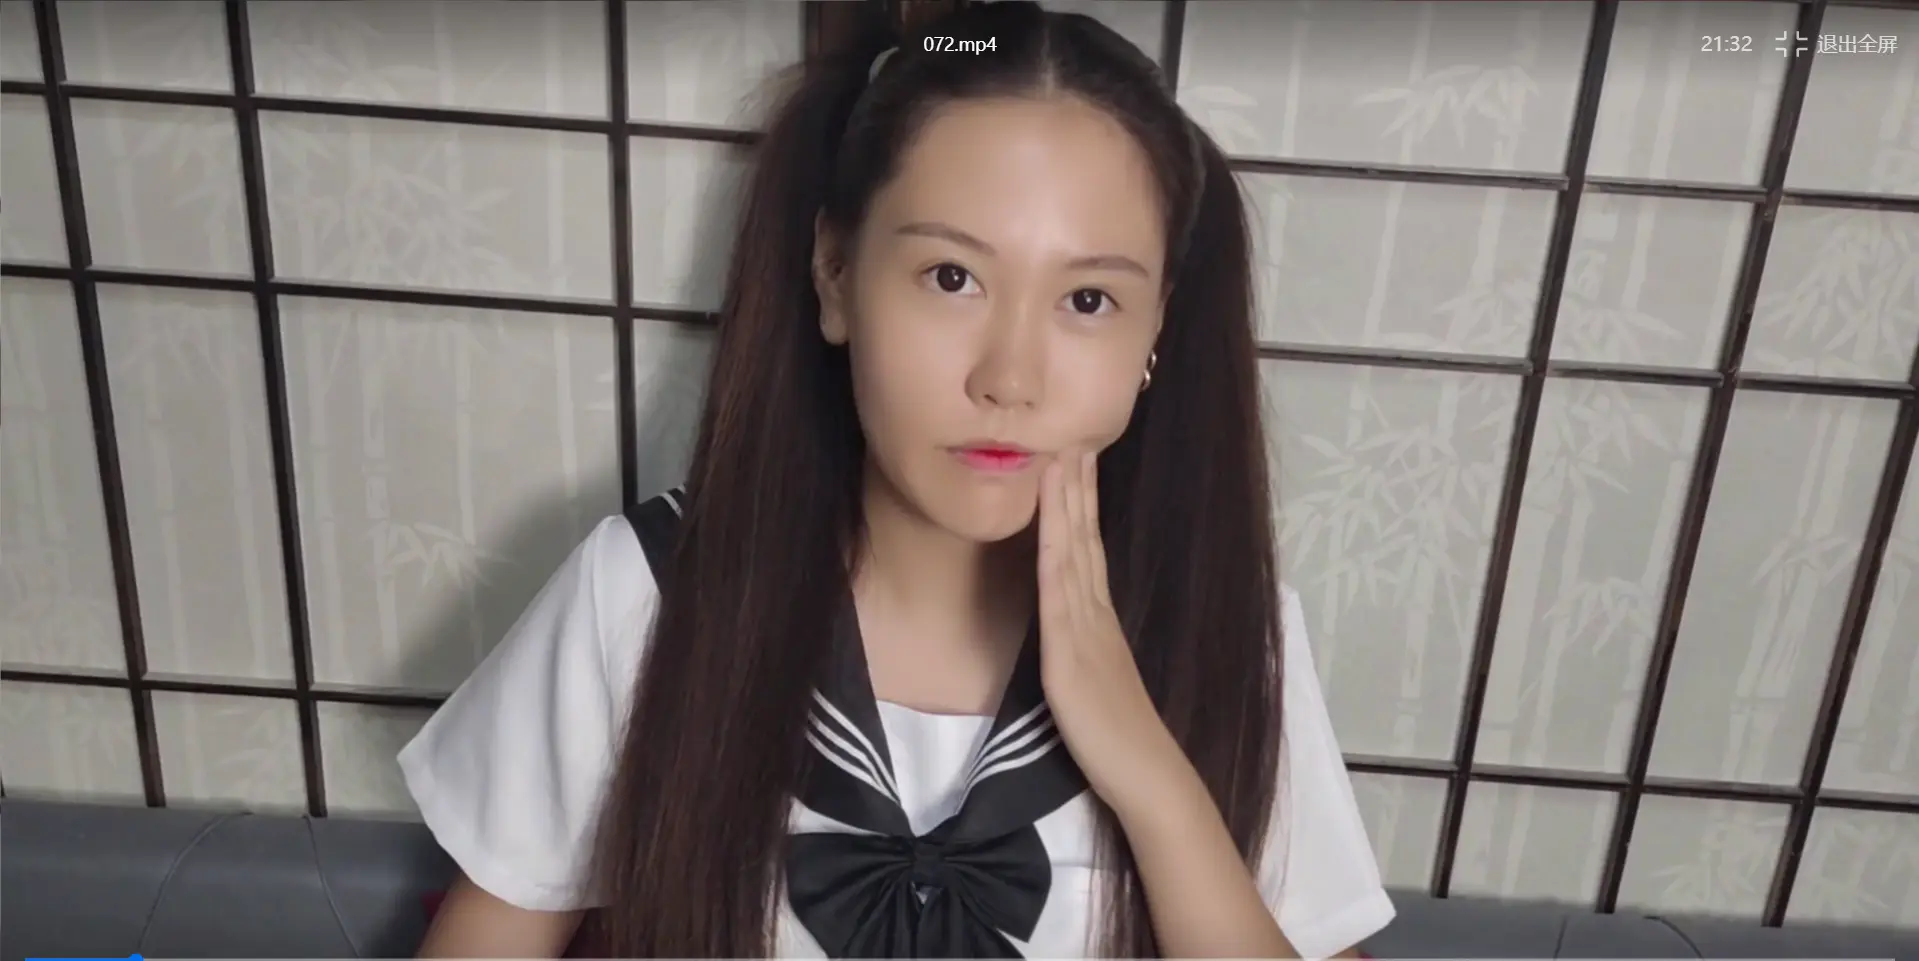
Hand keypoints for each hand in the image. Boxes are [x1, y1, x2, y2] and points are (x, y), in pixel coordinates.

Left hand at [1037, 450, 1193, 813]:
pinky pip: (1059, 593)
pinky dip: (1054, 552)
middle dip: (1075, 485)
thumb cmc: (1118, 737)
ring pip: (1073, 552)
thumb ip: (1084, 646)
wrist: (1145, 772)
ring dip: (1064, 503)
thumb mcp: (1096, 677)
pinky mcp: (1070, 654)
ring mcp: (1085, 629)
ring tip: (1059, 456)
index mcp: (1099, 618)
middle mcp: (1095, 612)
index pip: (1088, 546)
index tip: (1075, 458)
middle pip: (1083, 536)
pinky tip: (1047, 523)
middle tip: (1071, 434)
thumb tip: (1070, 625)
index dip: (1079, 502)